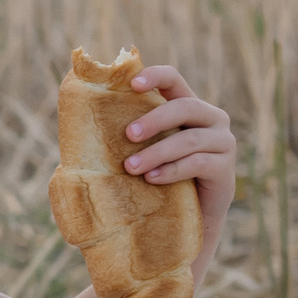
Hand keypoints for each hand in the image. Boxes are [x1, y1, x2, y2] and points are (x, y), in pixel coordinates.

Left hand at [125, 65, 234, 250]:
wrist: (186, 221)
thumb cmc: (154, 182)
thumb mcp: (139, 154)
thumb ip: (121, 138)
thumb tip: (72, 128)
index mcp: (186, 107)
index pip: (174, 79)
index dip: (155, 76)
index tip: (132, 84)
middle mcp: (210, 119)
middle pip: (185, 106)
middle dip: (155, 119)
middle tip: (128, 134)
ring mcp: (223, 143)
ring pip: (190, 139)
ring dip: (158, 152)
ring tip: (131, 167)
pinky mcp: (225, 169)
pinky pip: (199, 163)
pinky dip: (172, 170)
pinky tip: (152, 179)